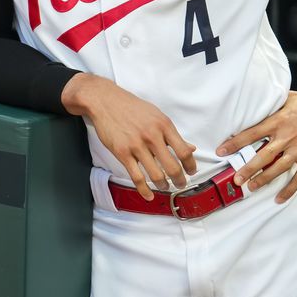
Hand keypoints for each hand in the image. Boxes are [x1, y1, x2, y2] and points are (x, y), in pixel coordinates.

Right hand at [62, 74, 196, 200]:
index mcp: (164, 125)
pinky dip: (144, 190)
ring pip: (156, 175)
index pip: (184, 152)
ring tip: (165, 187)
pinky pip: (137, 177)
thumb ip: (172, 134)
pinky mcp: (122, 153)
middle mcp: (152, 135)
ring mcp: (136, 145)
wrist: (105, 101)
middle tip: (180, 184)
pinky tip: (149, 195)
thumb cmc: (131, 108)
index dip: (190, 166)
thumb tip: (191, 148)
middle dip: (179, 180)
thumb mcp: (156, 116)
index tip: (191, 171)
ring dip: (163, 186)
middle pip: (173, 167)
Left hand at [216, 91, 296, 203]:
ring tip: (251, 187)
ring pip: (278, 168)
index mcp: (278, 121)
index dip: (235, 143)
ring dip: (264, 179)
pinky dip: (289, 189)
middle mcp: (287, 137)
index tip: (222, 151)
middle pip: (263, 156)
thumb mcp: (287, 98)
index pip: (251, 134)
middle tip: (235, 179)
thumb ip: (270, 105)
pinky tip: (279, 198)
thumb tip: (254, 103)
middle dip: (247, 168)